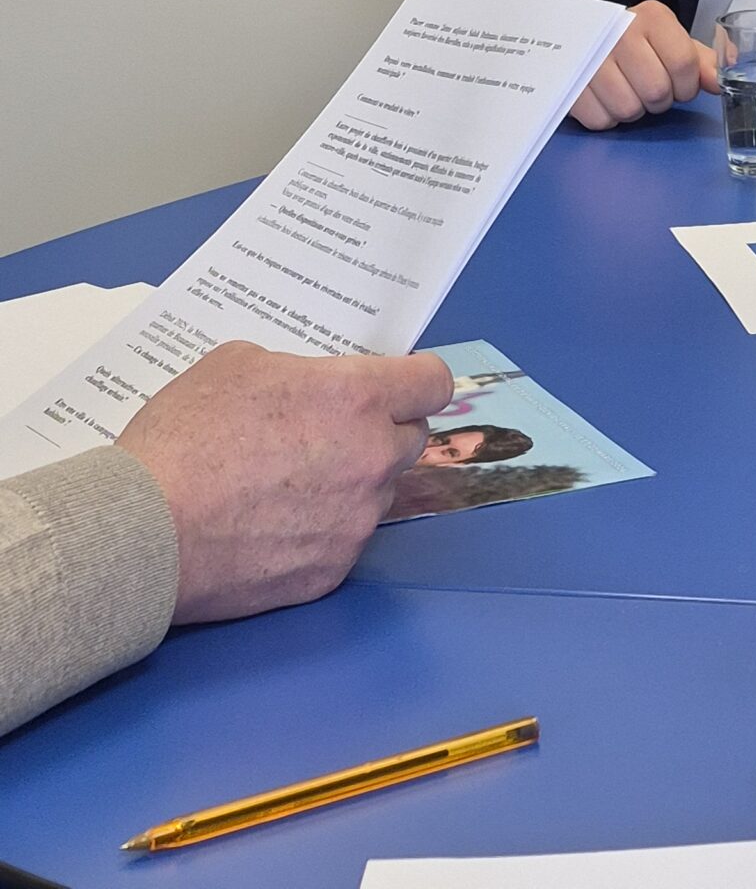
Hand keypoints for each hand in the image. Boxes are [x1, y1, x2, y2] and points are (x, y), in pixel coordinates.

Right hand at [118, 340, 453, 623]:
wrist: (142, 535)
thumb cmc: (184, 438)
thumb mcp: (238, 365)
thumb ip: (297, 371)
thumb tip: (314, 389)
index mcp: (356, 398)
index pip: (433, 382)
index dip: (416, 379)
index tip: (400, 382)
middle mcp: (371, 460)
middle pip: (410, 438)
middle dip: (381, 430)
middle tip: (331, 431)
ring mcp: (355, 521)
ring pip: (376, 492)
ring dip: (351, 482)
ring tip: (289, 482)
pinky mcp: (330, 571)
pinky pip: (344, 539)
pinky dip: (321, 529)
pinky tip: (273, 524)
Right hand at [568, 0, 718, 127]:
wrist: (585, 35)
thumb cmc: (637, 43)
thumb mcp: (672, 43)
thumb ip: (703, 61)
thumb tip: (730, 68)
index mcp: (653, 18)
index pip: (684, 64)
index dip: (687, 85)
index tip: (680, 83)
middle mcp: (621, 32)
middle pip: (657, 91)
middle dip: (660, 99)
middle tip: (650, 87)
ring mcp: (592, 57)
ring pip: (629, 109)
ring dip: (633, 109)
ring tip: (627, 90)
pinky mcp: (571, 82)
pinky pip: (601, 120)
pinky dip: (607, 117)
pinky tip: (605, 97)